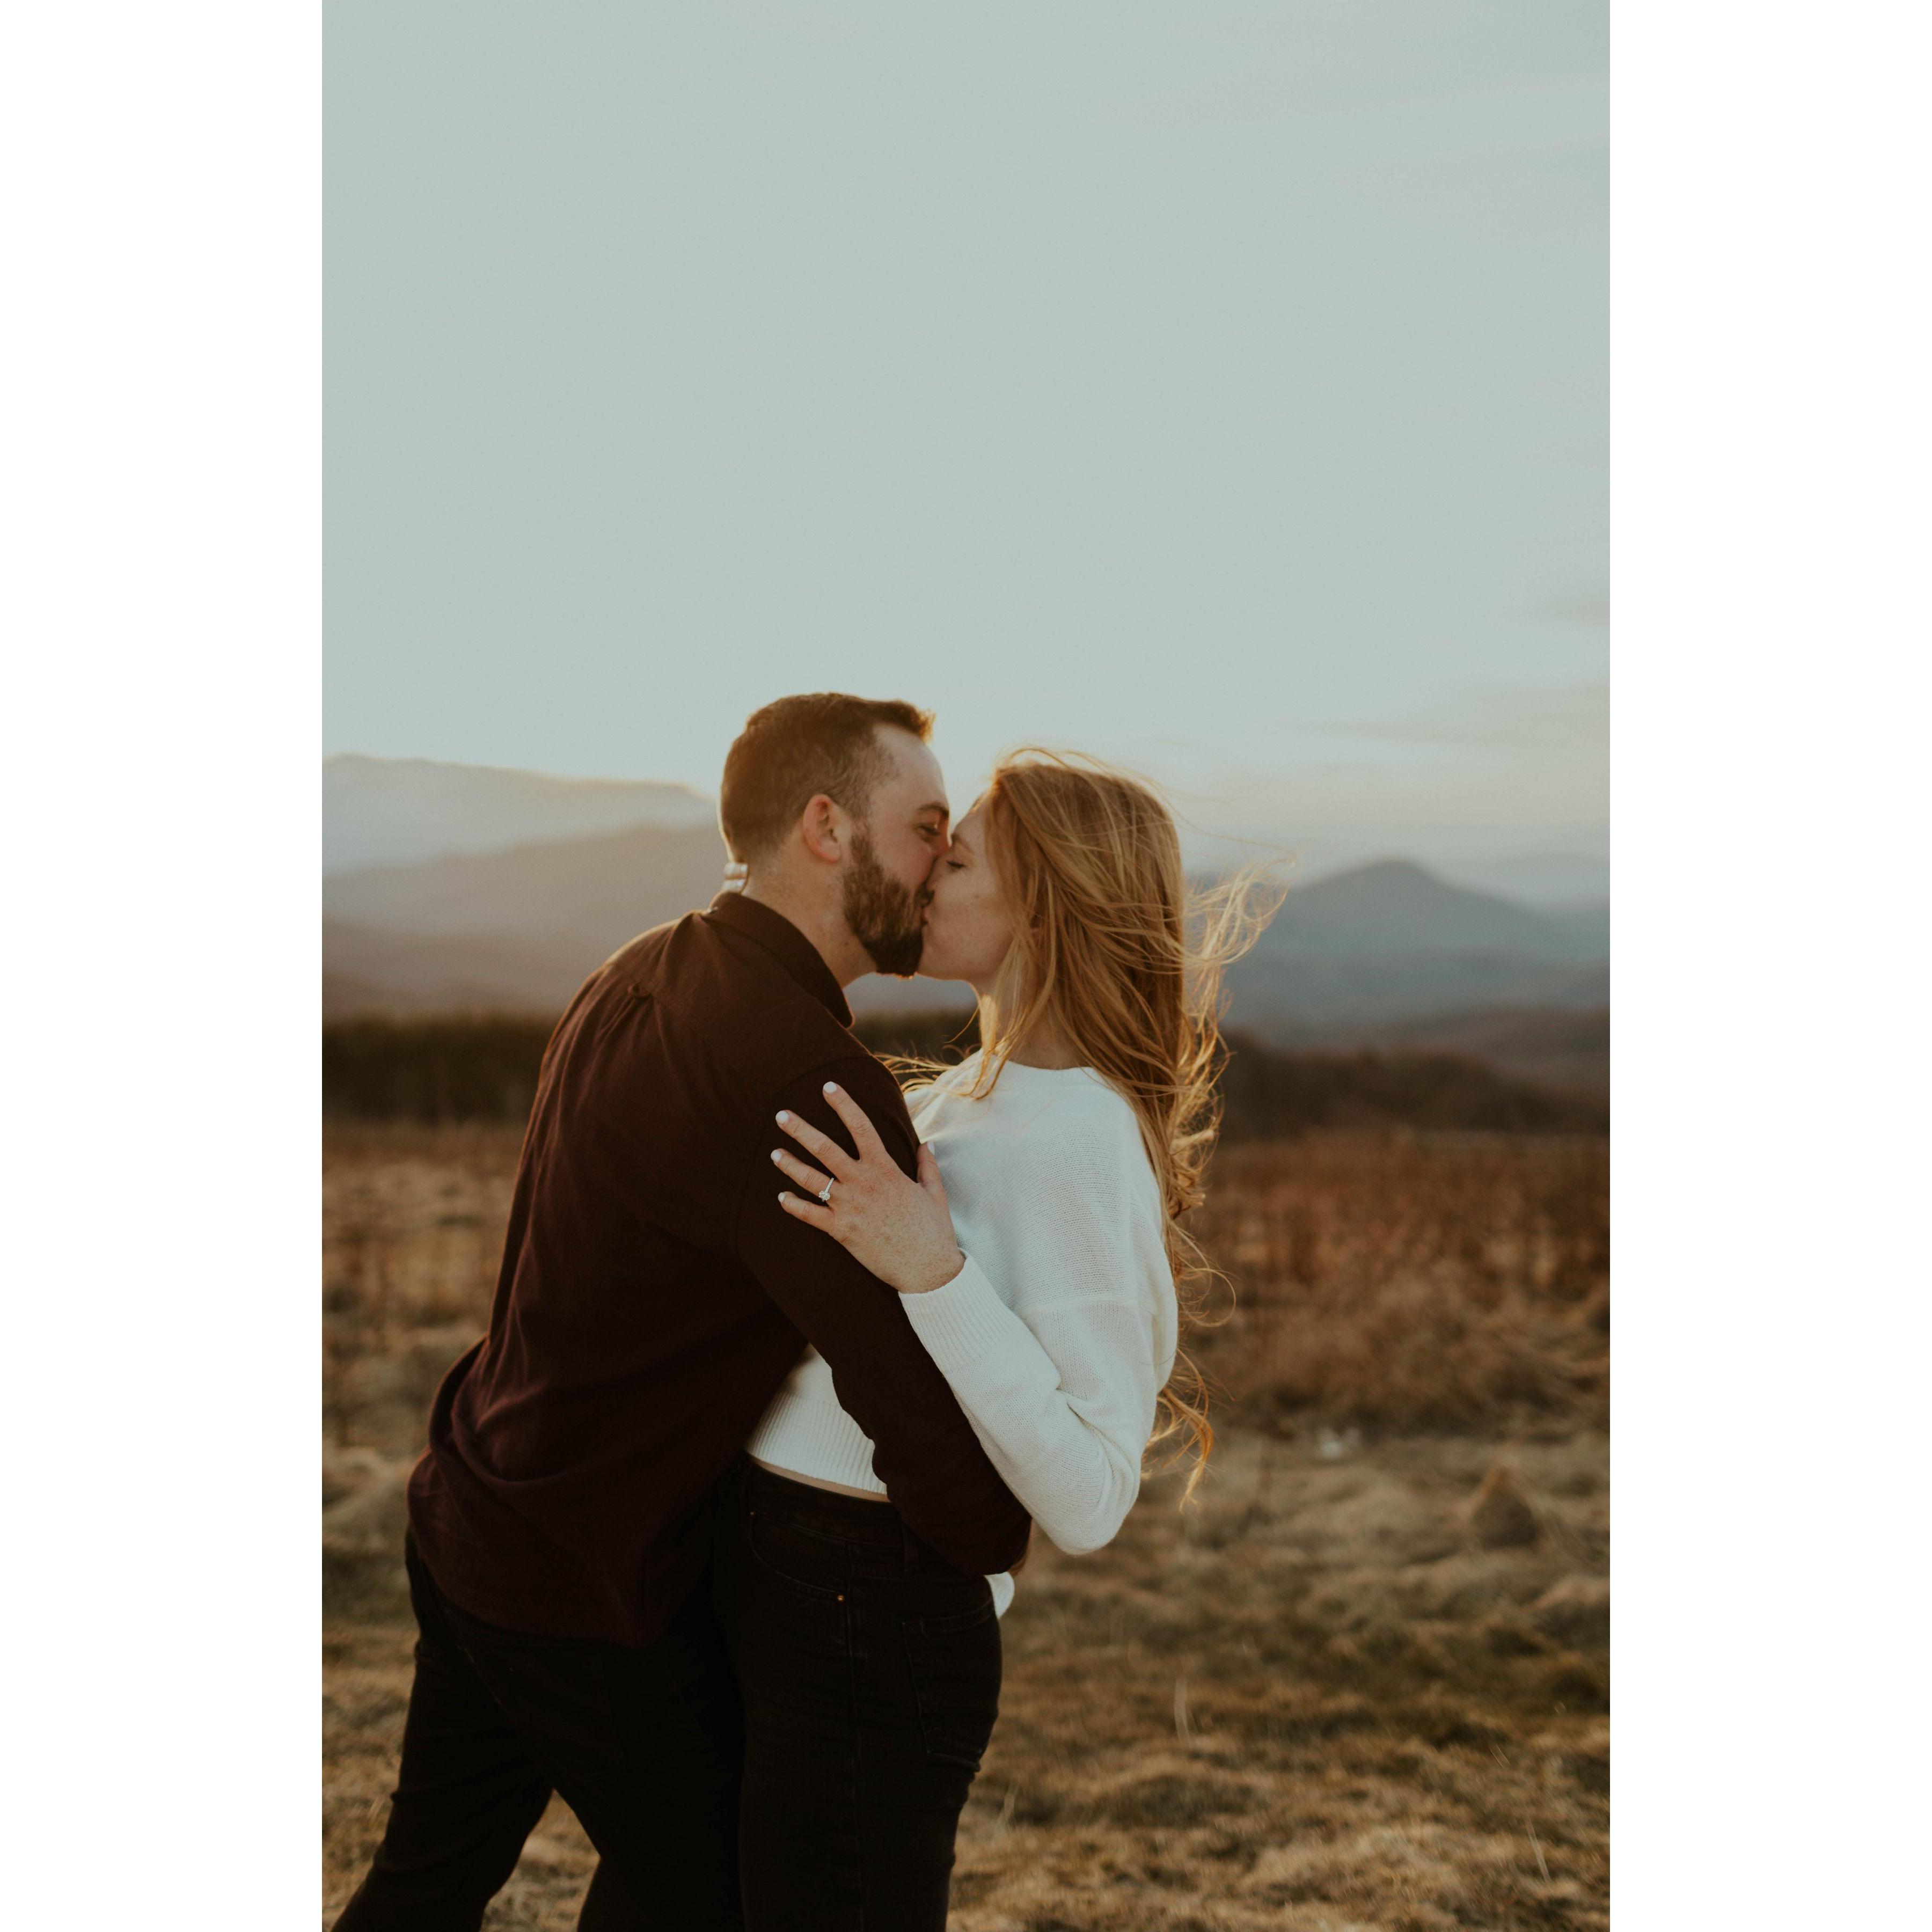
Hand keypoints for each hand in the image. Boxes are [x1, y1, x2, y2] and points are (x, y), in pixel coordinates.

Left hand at [773, 1083, 966, 1295]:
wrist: (927, 1269)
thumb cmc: (933, 1231)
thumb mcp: (934, 1193)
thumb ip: (926, 1166)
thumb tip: (925, 1145)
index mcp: (885, 1169)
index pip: (861, 1127)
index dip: (843, 1104)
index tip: (828, 1087)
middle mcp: (863, 1183)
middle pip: (825, 1148)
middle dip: (801, 1129)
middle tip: (781, 1115)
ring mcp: (849, 1206)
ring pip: (812, 1179)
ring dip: (790, 1164)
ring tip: (774, 1153)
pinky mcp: (841, 1230)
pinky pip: (810, 1215)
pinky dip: (793, 1205)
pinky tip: (781, 1198)